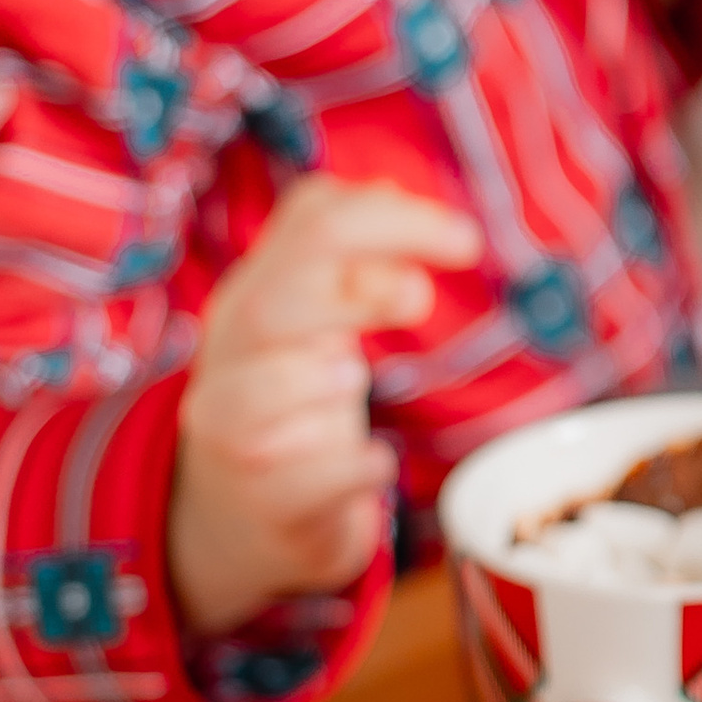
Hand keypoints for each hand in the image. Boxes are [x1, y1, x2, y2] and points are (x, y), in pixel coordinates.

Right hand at [171, 178, 481, 641]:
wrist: (237, 514)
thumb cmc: (289, 399)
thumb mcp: (309, 317)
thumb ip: (342, 253)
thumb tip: (389, 187)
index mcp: (256, 295)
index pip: (310, 227)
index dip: (389, 221)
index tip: (466, 239)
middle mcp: (235, 358)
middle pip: (271, 304)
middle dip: (348, 290)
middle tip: (419, 298)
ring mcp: (239, 432)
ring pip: (258, 393)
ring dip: (315, 379)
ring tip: (356, 380)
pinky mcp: (268, 500)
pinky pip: (304, 480)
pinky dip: (347, 467)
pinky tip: (378, 462)